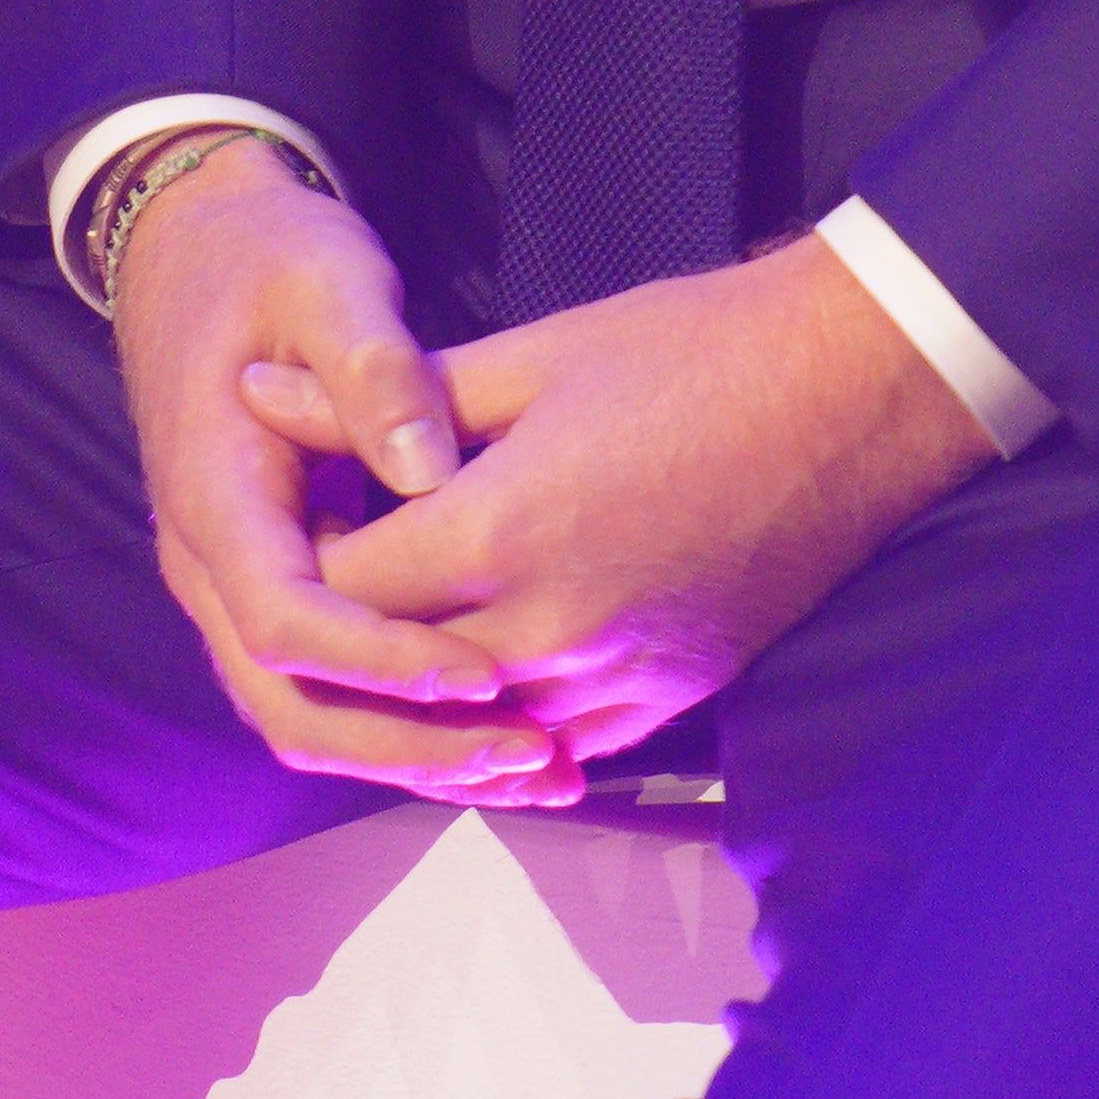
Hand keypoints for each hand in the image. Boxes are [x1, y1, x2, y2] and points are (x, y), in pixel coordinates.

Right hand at [105, 141, 564, 799]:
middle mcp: (210, 565)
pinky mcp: (277, 587)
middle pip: (290, 707)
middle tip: (526, 754)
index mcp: (213, 497)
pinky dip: (406, 721)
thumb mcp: (324, 282)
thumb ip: (373, 371)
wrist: (199, 249)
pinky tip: (503, 728)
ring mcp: (237, 585)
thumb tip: (429, 475)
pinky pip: (330, 687)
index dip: (382, 660)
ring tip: (535, 765)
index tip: (483, 671)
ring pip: (308, 716)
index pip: (284, 621)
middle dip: (406, 744)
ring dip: (413, 752)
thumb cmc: (267, 260)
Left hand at [279, 238, 996, 793]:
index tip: (287, 515)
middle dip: (340, 636)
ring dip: (415, 692)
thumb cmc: (686, 353)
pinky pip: (553, 744)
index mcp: (503, 531)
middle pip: (391, 679)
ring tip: (384, 621)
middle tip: (315, 574)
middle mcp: (551, 627)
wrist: (845, 397)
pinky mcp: (667, 701)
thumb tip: (253, 397)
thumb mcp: (526, 358)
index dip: (297, 558)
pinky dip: (500, 723)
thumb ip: (379, 401)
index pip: (342, 591)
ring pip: (468, 731)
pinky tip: (472, 677)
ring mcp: (615, 676)